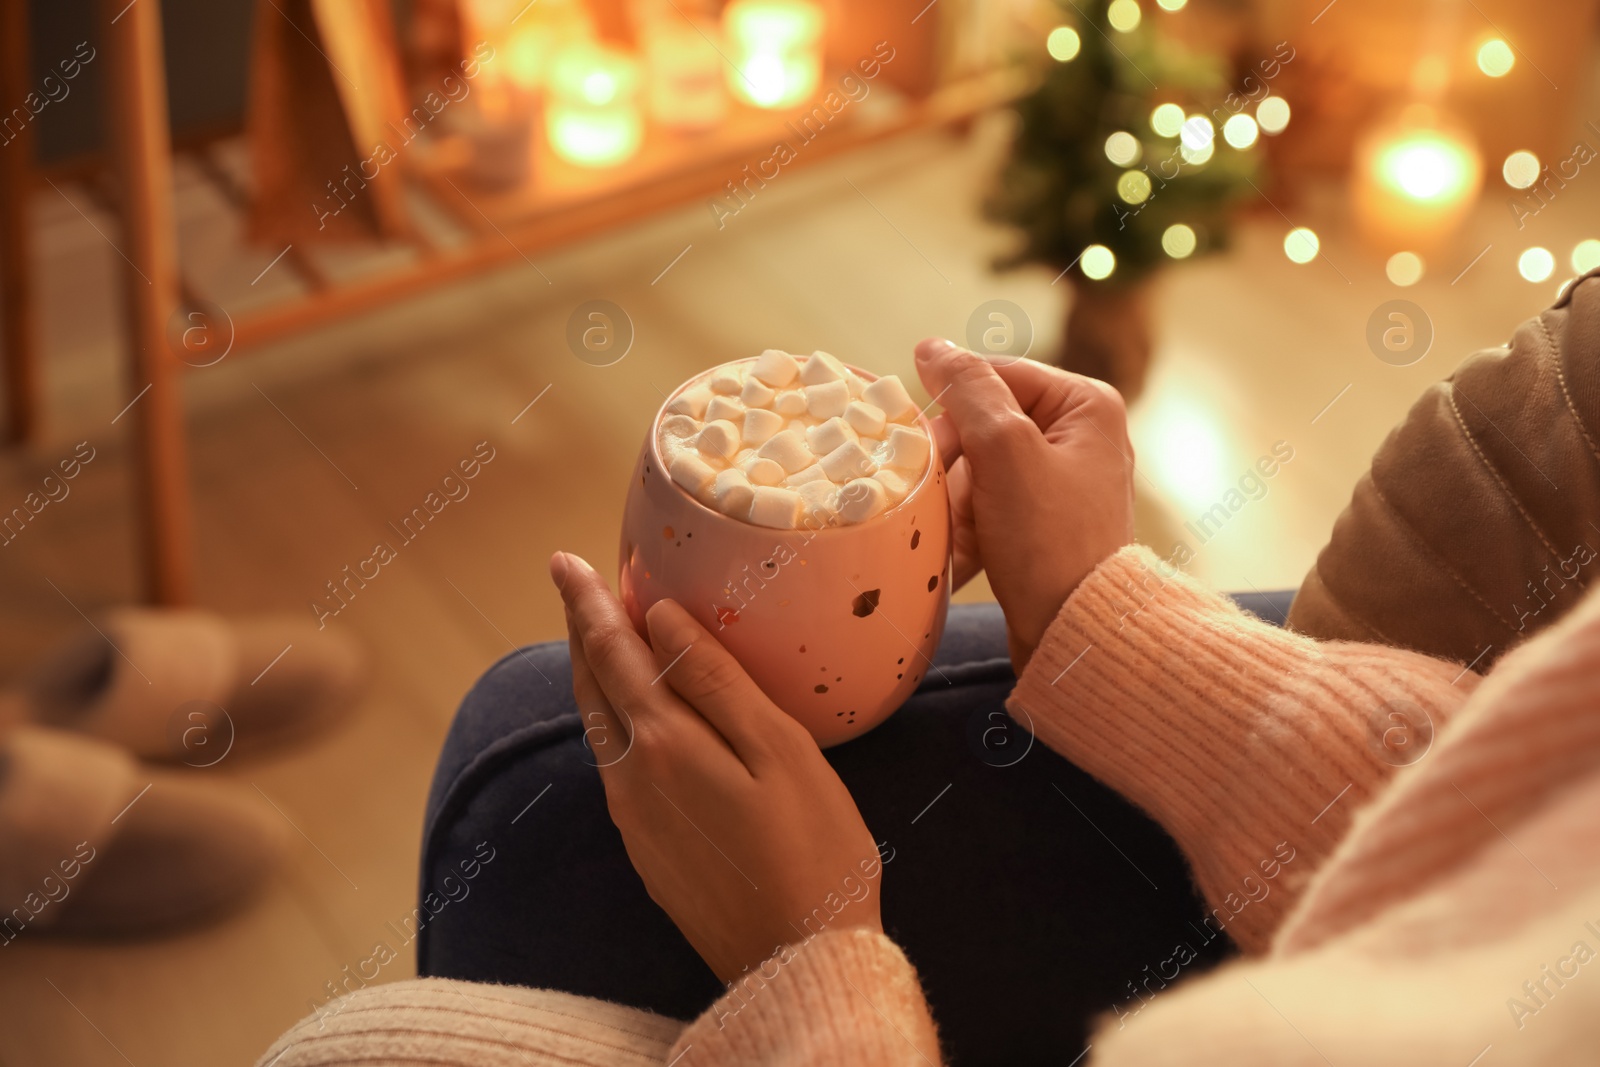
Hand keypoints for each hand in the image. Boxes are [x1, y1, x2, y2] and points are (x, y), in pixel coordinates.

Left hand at [551, 552, 884, 982]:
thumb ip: (715, 681)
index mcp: (663, 743)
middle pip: (591, 687)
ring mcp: (634, 819)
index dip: (587, 602)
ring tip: (601, 635)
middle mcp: (631, 778)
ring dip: (595, 675)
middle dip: (580, 630)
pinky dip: (614, 720)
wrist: (798, 963)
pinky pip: (615, 765)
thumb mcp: (780, 751)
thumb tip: (658, 618)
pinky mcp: (646, 851)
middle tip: (572, 582)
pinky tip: (635, 715)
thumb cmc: (814, 849)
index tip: (563, 560)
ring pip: (598, 728)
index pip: (610, 652)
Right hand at [914, 338, 1134, 671]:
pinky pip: (990, 508)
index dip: (953, 406)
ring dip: (957, 501)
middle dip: (955, 464)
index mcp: (1086, 405)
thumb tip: (931, 346)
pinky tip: (966, 552)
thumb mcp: (1004, 451)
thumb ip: (967, 390)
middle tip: (941, 495)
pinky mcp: (1045, 526)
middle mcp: (1081, 438)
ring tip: (959, 532)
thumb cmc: (1049, 540)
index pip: (995, 376)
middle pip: (984, 423)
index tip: (925, 443)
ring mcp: (1064, 484)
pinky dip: (970, 527)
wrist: (1076, 634)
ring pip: (979, 470)